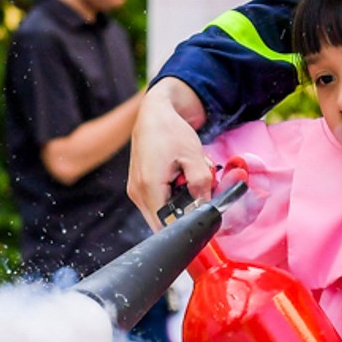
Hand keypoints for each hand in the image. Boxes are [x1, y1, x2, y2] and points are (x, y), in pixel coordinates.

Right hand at [126, 79, 212, 226]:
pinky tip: (178, 180)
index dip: (186, 226)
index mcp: (149, 186)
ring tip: (186, 182)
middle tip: (199, 195)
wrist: (154, 114)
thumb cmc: (171, 131)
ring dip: (178, 206)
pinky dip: (171, 198)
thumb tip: (207, 208)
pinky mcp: (137, 188)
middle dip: (184, 216)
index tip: (202, 217)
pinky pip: (156, 204)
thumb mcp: (194, 156)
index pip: (167, 226)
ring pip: (160, 215)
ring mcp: (135, 191)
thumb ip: (202, 184)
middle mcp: (137, 193)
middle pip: (163, 224)